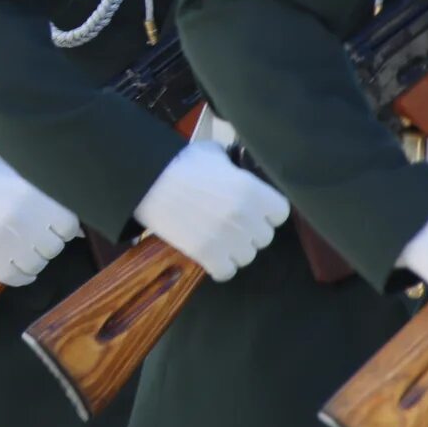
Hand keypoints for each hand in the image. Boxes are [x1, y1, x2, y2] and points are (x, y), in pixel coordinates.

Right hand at [0, 157, 79, 287]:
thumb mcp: (21, 176)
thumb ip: (49, 198)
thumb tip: (77, 230)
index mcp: (35, 195)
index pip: (69, 227)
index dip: (62, 228)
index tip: (54, 226)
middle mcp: (24, 219)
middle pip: (54, 248)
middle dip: (48, 244)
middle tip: (36, 236)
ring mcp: (5, 240)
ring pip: (37, 265)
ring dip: (35, 260)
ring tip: (25, 249)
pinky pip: (15, 278)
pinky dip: (22, 277)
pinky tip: (22, 269)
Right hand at [131, 143, 288, 282]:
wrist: (147, 181)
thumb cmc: (181, 164)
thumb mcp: (216, 154)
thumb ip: (237, 168)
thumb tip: (245, 171)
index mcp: (251, 190)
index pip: (281, 213)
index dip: (268, 212)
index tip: (256, 210)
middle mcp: (244, 216)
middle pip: (264, 237)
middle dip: (250, 231)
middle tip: (232, 223)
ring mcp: (226, 237)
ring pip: (247, 257)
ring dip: (235, 250)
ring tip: (220, 238)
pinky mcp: (206, 253)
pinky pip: (227, 272)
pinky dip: (220, 267)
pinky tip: (212, 255)